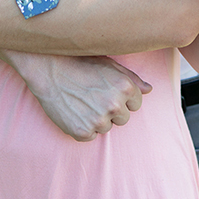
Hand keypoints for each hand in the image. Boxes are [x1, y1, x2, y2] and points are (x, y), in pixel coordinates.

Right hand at [12, 52, 151, 141]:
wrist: (49, 68)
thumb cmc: (80, 62)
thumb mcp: (109, 64)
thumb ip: (132, 78)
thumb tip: (149, 90)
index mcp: (125, 87)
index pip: (136, 104)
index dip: (122, 98)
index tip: (107, 90)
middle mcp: (115, 104)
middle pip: (124, 118)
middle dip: (112, 110)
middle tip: (93, 95)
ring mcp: (99, 120)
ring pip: (107, 127)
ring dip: (97, 119)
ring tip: (82, 101)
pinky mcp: (83, 132)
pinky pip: (91, 136)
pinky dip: (84, 127)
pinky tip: (75, 110)